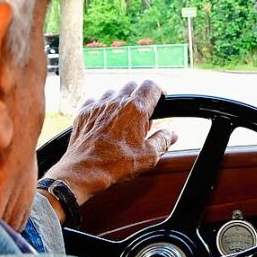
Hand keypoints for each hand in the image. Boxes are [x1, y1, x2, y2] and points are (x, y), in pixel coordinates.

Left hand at [44, 81, 177, 214]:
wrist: (85, 170)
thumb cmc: (116, 164)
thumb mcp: (149, 156)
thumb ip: (163, 140)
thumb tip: (171, 133)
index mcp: (136, 110)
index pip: (152, 86)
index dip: (159, 91)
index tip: (160, 99)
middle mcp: (117, 102)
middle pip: (133, 86)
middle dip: (140, 96)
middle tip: (142, 114)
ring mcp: (98, 105)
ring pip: (114, 92)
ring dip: (120, 101)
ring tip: (123, 119)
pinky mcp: (84, 112)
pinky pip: (95, 100)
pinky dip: (102, 107)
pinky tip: (105, 120)